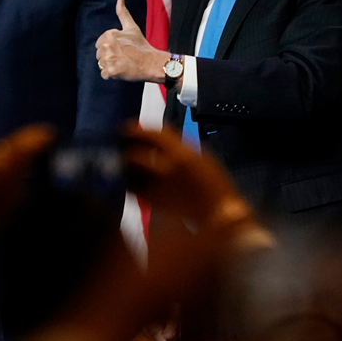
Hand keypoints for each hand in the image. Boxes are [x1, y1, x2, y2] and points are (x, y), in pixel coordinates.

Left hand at [96, 0, 167, 81]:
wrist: (151, 62)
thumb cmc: (141, 45)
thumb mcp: (131, 27)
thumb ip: (123, 13)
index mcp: (109, 34)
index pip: (99, 44)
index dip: (110, 48)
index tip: (122, 49)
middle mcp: (107, 45)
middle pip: (99, 55)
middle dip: (109, 57)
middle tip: (123, 57)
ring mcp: (109, 59)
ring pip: (101, 65)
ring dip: (110, 66)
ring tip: (123, 64)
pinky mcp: (111, 71)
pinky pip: (104, 75)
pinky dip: (112, 75)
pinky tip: (122, 71)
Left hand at [123, 125, 251, 227]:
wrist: (219, 212)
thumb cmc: (215, 182)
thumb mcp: (201, 156)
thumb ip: (178, 146)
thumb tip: (157, 139)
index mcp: (183, 154)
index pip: (152, 136)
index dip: (136, 130)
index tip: (127, 128)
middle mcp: (168, 170)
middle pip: (135, 155)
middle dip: (126, 149)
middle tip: (122, 145)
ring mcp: (160, 188)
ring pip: (131, 174)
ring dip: (126, 166)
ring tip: (126, 162)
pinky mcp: (155, 204)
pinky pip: (134, 190)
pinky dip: (130, 183)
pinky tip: (133, 180)